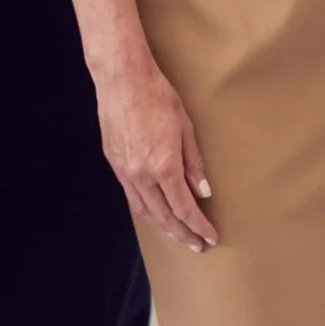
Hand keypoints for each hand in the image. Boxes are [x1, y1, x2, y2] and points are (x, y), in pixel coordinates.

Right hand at [94, 57, 217, 252]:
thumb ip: (194, 164)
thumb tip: (202, 192)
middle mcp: (142, 176)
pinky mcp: (115, 165)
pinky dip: (147, 211)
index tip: (209, 236)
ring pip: (146, 211)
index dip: (197, 226)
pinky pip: (132, 198)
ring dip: (163, 226)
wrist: (122, 81)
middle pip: (164, 216)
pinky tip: (155, 213)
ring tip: (178, 234)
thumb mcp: (186, 127)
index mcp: (163, 167)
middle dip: (182, 233)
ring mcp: (125, 172)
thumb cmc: (159, 98)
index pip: (184, 208)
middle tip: (196, 244)